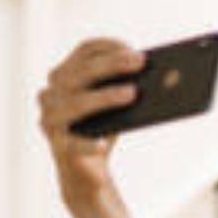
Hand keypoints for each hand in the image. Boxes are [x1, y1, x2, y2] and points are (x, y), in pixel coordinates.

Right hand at [37, 39, 143, 202]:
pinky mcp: (57, 147)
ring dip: (104, 96)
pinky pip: (71, 143)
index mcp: (66, 75)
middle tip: (140, 62)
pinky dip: (87, 144)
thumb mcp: (117, 106)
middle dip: (111, 64)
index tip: (135, 48)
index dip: (109, 46)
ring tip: (132, 93)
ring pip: (74, 103)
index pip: (84, 50)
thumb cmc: (105, 129)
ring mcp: (50, 119)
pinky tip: (103, 145)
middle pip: (80, 72)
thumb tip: (167, 78)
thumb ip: (128, 88)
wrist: (88, 171)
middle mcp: (51, 93)